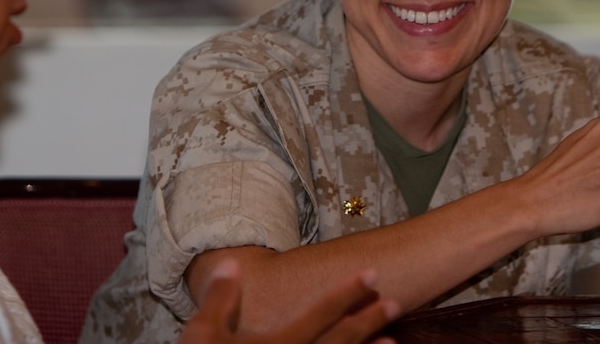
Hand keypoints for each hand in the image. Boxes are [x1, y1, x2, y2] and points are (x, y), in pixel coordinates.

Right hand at [179, 259, 397, 343]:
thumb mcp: (203, 334)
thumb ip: (221, 299)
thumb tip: (232, 264)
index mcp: (279, 343)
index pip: (321, 312)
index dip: (349, 293)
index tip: (373, 275)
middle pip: (341, 339)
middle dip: (368, 319)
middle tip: (396, 302)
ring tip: (394, 340)